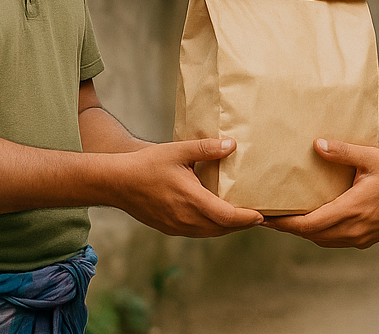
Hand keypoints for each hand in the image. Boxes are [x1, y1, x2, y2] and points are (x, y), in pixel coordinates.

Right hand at [115, 138, 263, 237]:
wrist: (116, 183)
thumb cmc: (147, 164)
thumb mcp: (178, 151)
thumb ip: (206, 148)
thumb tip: (232, 145)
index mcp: (191, 200)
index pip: (227, 217)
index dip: (247, 218)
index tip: (262, 215)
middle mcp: (186, 219)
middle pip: (222, 228)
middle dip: (242, 224)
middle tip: (259, 216)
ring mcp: (177, 226)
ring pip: (210, 233)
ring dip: (227, 227)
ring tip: (242, 217)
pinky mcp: (169, 228)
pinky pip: (197, 232)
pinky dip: (212, 227)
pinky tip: (216, 217)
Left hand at [264, 139, 378, 248]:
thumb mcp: (372, 158)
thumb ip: (343, 152)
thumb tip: (317, 144)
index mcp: (351, 210)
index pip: (308, 224)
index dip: (283, 223)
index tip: (264, 216)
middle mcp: (353, 230)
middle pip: (310, 234)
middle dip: (287, 227)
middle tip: (265, 215)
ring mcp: (360, 238)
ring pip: (322, 239)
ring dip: (302, 230)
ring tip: (284, 217)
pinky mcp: (365, 239)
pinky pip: (334, 240)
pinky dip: (318, 232)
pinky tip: (312, 219)